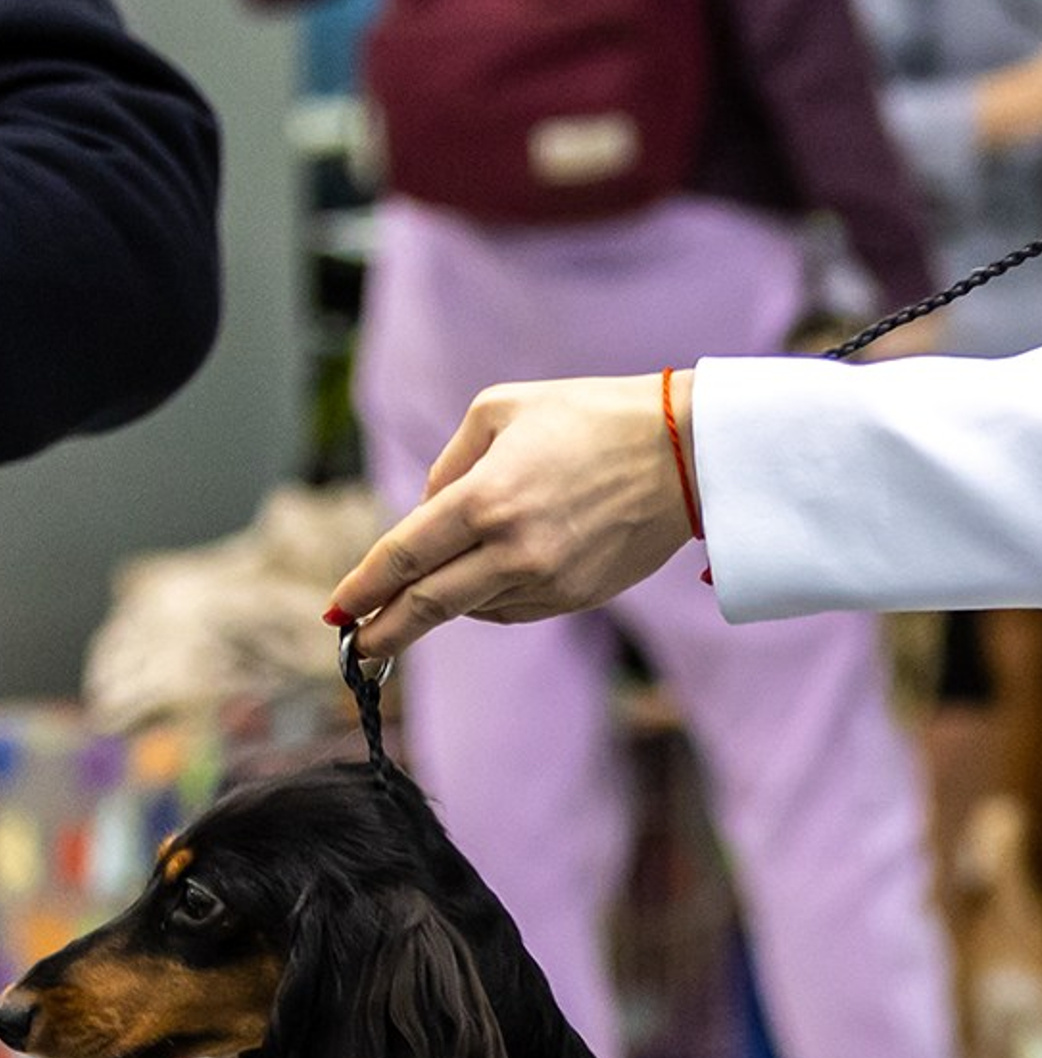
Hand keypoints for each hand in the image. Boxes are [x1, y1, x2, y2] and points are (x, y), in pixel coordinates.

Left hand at [325, 375, 695, 659]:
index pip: (402, 556)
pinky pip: (514, 610)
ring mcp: (549, 580)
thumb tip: (427, 512)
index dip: (363, 587)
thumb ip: (449, 464)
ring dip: (445, 604)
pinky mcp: (579, 595)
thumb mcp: (500, 410)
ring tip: (433, 589)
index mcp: (486, 498)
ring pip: (473, 610)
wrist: (687, 452)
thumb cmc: (593, 417)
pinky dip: (490, 600)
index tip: (337, 609)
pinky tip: (493, 576)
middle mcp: (514, 550)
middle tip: (356, 647)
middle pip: (427, 606)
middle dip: (383, 631)